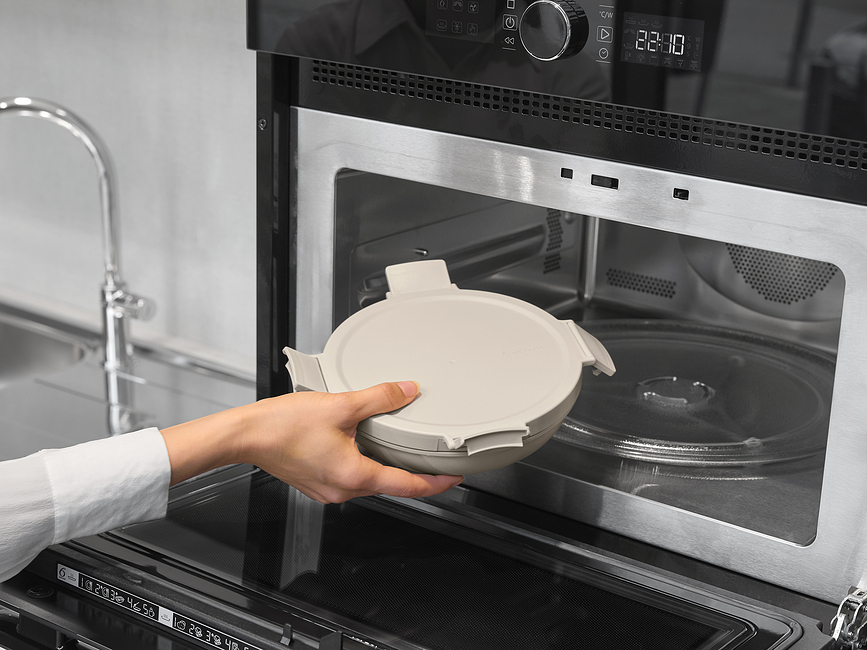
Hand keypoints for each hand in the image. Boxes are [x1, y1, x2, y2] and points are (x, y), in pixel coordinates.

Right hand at [160, 381, 462, 502]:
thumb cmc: (282, 426)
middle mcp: (342, 489)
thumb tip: (407, 390)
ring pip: (368, 480)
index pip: (406, 486)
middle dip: (411, 472)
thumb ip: (380, 397)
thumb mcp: (340, 405)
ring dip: (384, 465)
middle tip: (432, 458)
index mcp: (353, 475)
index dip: (434, 483)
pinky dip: (362, 462)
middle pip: (389, 484)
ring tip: (397, 445)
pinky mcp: (316, 482)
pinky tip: (360, 443)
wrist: (245, 435)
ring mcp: (328, 489)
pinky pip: (350, 476)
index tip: (452, 478)